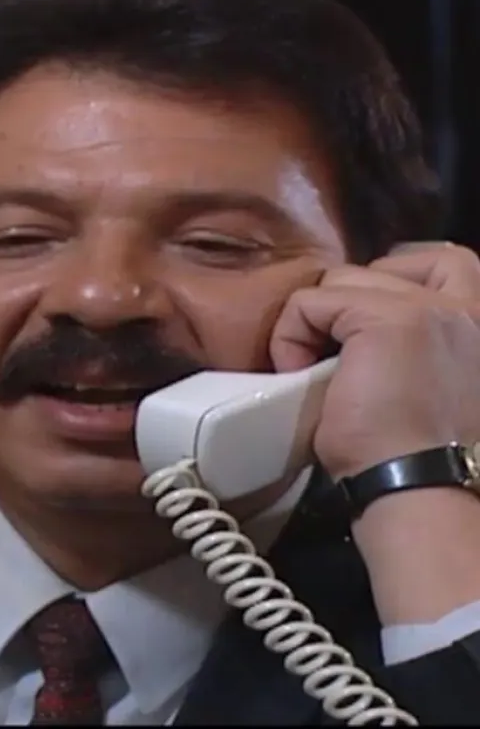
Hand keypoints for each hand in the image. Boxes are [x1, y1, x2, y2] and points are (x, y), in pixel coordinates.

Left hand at [269, 242, 479, 480]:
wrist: (420, 488)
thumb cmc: (416, 457)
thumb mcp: (430, 385)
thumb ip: (414, 345)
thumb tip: (360, 328)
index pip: (441, 265)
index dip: (388, 290)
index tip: (361, 340)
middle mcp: (472, 308)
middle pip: (385, 267)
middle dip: (348, 302)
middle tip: (335, 354)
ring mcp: (433, 307)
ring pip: (344, 278)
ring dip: (318, 321)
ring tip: (316, 369)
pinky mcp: (390, 318)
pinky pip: (311, 301)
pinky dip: (291, 334)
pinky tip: (298, 374)